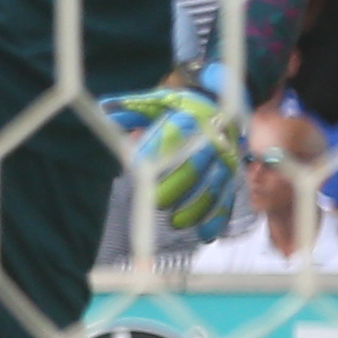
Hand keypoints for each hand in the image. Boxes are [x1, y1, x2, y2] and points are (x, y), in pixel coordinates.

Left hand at [103, 80, 237, 230]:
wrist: (220, 104)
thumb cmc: (179, 107)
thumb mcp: (157, 102)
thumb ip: (131, 109)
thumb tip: (105, 112)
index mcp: (188, 119)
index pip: (171, 135)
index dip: (154, 150)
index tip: (136, 164)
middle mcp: (210, 140)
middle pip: (195, 165)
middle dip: (177, 185)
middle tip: (155, 202)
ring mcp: (224, 160)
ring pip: (215, 186)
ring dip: (197, 206)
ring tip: (175, 223)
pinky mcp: (232, 175)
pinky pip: (228, 198)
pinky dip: (217, 217)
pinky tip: (204, 235)